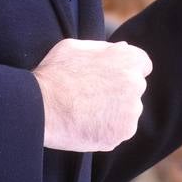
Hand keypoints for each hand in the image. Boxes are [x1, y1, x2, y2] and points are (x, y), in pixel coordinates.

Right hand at [33, 39, 151, 151]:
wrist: (39, 107)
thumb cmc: (54, 73)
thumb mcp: (77, 47)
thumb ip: (105, 49)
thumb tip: (122, 49)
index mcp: (128, 60)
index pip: (142, 64)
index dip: (126, 70)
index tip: (113, 77)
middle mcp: (135, 85)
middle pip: (134, 89)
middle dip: (119, 91)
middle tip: (91, 95)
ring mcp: (130, 112)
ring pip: (127, 112)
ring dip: (113, 113)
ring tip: (85, 111)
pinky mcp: (121, 134)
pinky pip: (117, 132)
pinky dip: (105, 131)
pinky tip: (85, 125)